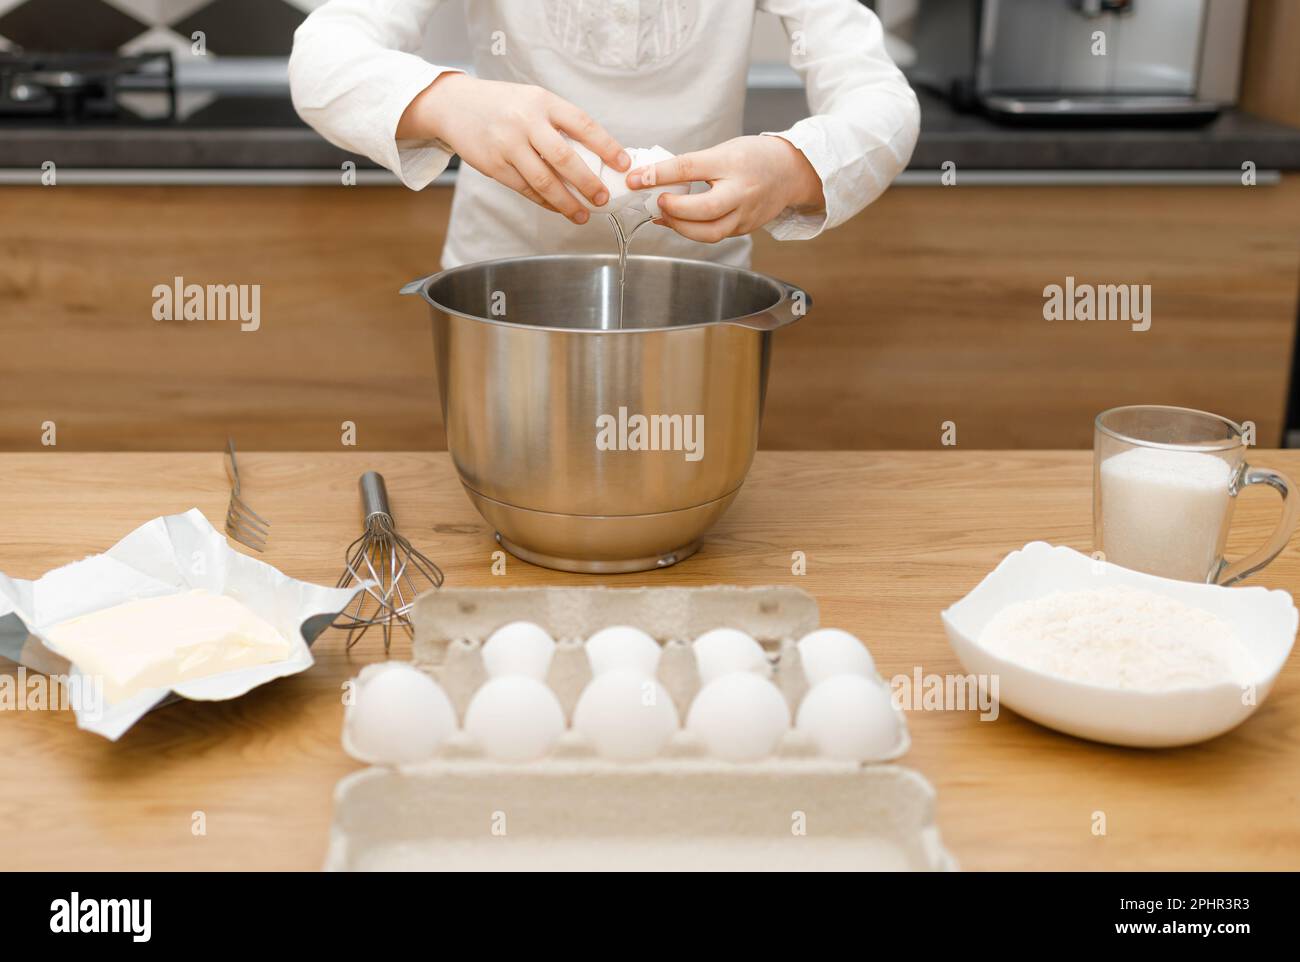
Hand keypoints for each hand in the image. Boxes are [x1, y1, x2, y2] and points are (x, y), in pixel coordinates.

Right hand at [398, 73, 629, 224]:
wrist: (454, 105)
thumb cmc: (502, 104)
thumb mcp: (532, 100)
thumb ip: (559, 122)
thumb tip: (595, 154)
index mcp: (542, 102)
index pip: (582, 124)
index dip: (606, 146)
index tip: (623, 164)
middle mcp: (525, 122)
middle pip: (564, 158)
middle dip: (588, 183)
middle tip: (603, 199)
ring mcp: (508, 145)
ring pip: (544, 181)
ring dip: (566, 202)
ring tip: (582, 214)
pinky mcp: (495, 166)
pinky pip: (525, 189)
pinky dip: (544, 201)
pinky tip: (557, 208)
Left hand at [627, 135, 823, 242]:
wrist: (791, 172)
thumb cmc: (754, 156)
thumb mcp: (724, 150)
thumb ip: (694, 164)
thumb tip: (655, 177)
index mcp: (733, 162)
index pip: (690, 167)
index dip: (659, 174)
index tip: (636, 178)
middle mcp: (741, 191)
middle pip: (705, 209)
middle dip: (675, 210)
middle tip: (657, 202)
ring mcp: (745, 214)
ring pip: (710, 232)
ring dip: (681, 227)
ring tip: (663, 215)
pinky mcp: (744, 229)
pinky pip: (714, 235)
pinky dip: (692, 231)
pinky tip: (676, 222)